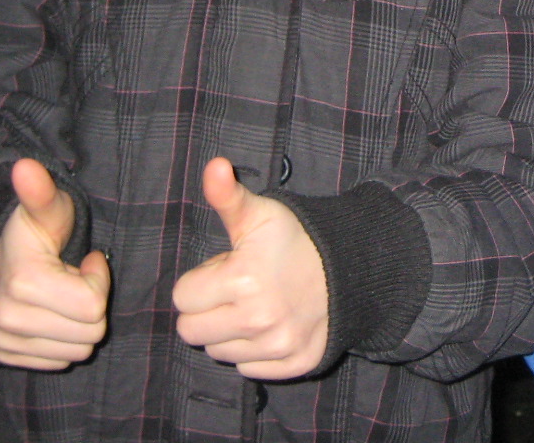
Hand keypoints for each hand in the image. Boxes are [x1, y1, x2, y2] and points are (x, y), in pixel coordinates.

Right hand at [0, 158, 110, 369]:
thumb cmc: (34, 232)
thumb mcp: (45, 208)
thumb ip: (41, 192)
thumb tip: (26, 166)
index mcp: (23, 283)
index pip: (93, 306)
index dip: (98, 279)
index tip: (87, 259)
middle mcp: (9, 319)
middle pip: (90, 333)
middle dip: (92, 304)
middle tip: (76, 279)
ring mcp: (6, 341)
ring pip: (77, 351)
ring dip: (79, 324)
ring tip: (63, 294)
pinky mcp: (6, 356)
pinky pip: (59, 362)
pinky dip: (63, 341)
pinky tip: (52, 314)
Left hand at [173, 156, 328, 379]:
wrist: (351, 265)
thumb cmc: (296, 237)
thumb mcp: (260, 212)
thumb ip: (227, 195)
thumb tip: (213, 165)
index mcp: (242, 280)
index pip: (182, 297)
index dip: (200, 280)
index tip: (226, 268)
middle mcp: (258, 319)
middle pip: (191, 331)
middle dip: (206, 309)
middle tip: (235, 290)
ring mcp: (277, 345)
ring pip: (218, 351)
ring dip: (229, 331)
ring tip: (255, 304)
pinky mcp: (293, 363)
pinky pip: (247, 369)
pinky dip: (254, 351)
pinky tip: (270, 325)